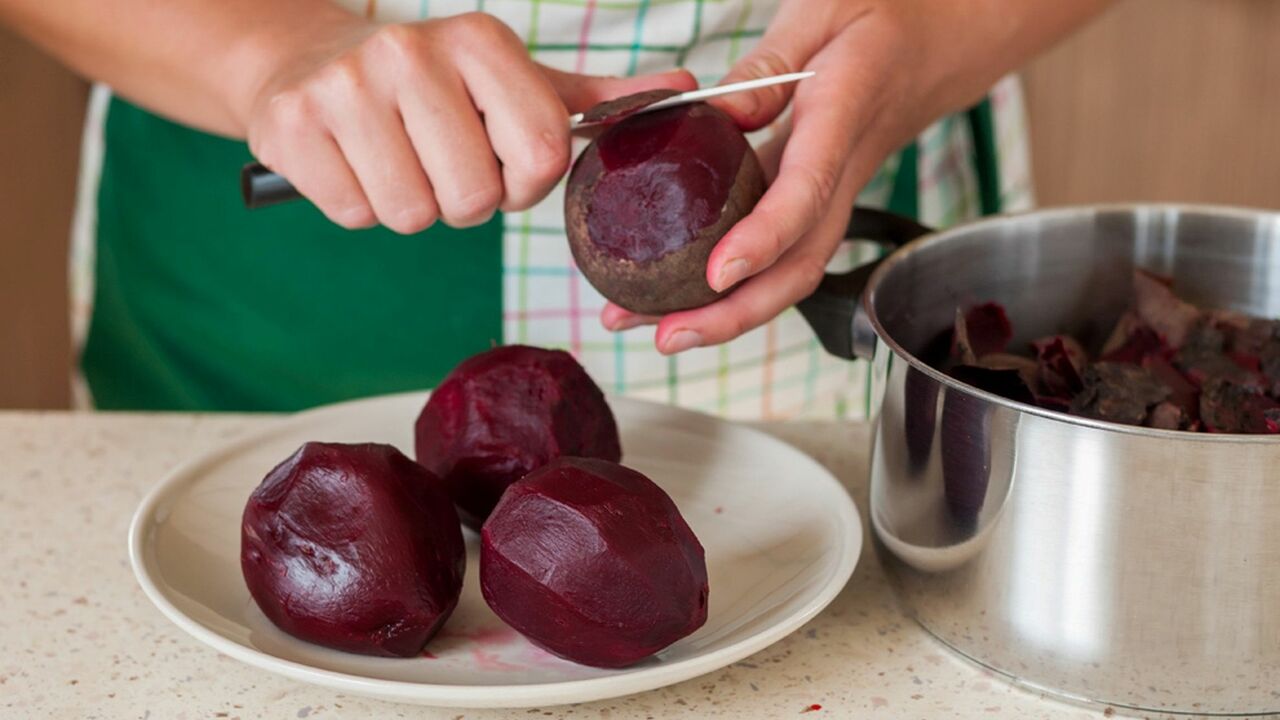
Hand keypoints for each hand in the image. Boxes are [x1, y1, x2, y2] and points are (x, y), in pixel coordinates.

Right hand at [242, 12, 695, 232]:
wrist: (312, 62)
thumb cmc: (436, 88)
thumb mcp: (517, 83)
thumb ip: (598, 98)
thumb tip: (687, 91)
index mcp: (479, 40)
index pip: (541, 153)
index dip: (525, 182)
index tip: (502, 163)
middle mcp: (411, 52)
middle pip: (475, 196)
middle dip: (465, 199)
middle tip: (440, 161)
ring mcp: (345, 87)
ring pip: (415, 214)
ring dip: (413, 205)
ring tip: (397, 158)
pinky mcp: (291, 126)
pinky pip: (357, 215)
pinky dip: (361, 205)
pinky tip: (356, 161)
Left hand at [601, 0, 1110, 352]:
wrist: (944, 40)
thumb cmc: (886, 16)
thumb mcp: (824, 8)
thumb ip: (769, 61)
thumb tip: (719, 113)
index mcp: (842, 116)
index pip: (806, 191)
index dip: (764, 238)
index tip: (719, 274)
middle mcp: (842, 172)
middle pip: (799, 264)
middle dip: (736, 312)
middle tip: (668, 335)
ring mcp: (833, 195)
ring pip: (790, 272)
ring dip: (727, 315)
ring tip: (654, 331)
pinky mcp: (818, 201)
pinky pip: (781, 255)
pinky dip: (734, 288)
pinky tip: (680, 298)